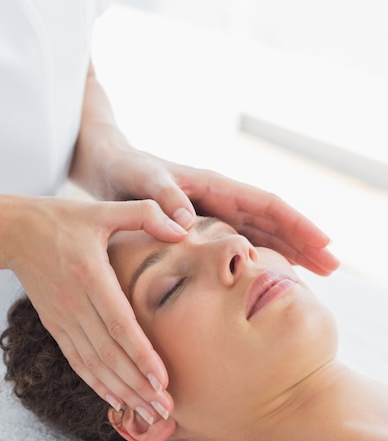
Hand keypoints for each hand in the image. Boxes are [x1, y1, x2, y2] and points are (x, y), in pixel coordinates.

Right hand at [0, 196, 187, 422]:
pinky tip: (116, 401)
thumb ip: (145, 214)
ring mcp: (63, 318)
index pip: (119, 324)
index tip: (162, 379)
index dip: (141, 354)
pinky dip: (96, 384)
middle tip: (166, 409)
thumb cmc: (63, 219)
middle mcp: (75, 303)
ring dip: (121, 392)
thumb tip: (182, 229)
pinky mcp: (56, 326)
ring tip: (148, 414)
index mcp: (90, 275)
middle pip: (109, 354)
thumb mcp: (103, 210)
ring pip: (94, 364)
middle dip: (137, 385)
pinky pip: (77, 361)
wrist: (14, 232)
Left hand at [92, 147, 338, 275]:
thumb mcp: (142, 182)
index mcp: (215, 186)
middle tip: (333, 266)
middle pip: (274, 222)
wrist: (108, 167)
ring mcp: (216, 214)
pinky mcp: (205, 228)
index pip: (266, 205)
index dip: (296, 224)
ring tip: (318, 273)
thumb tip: (189, 226)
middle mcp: (222, 200)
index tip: (322, 243)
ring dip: (290, 251)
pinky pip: (242, 243)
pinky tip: (273, 272)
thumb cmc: (125, 171)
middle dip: (304, 242)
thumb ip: (164, 200)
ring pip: (263, 234)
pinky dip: (262, 256)